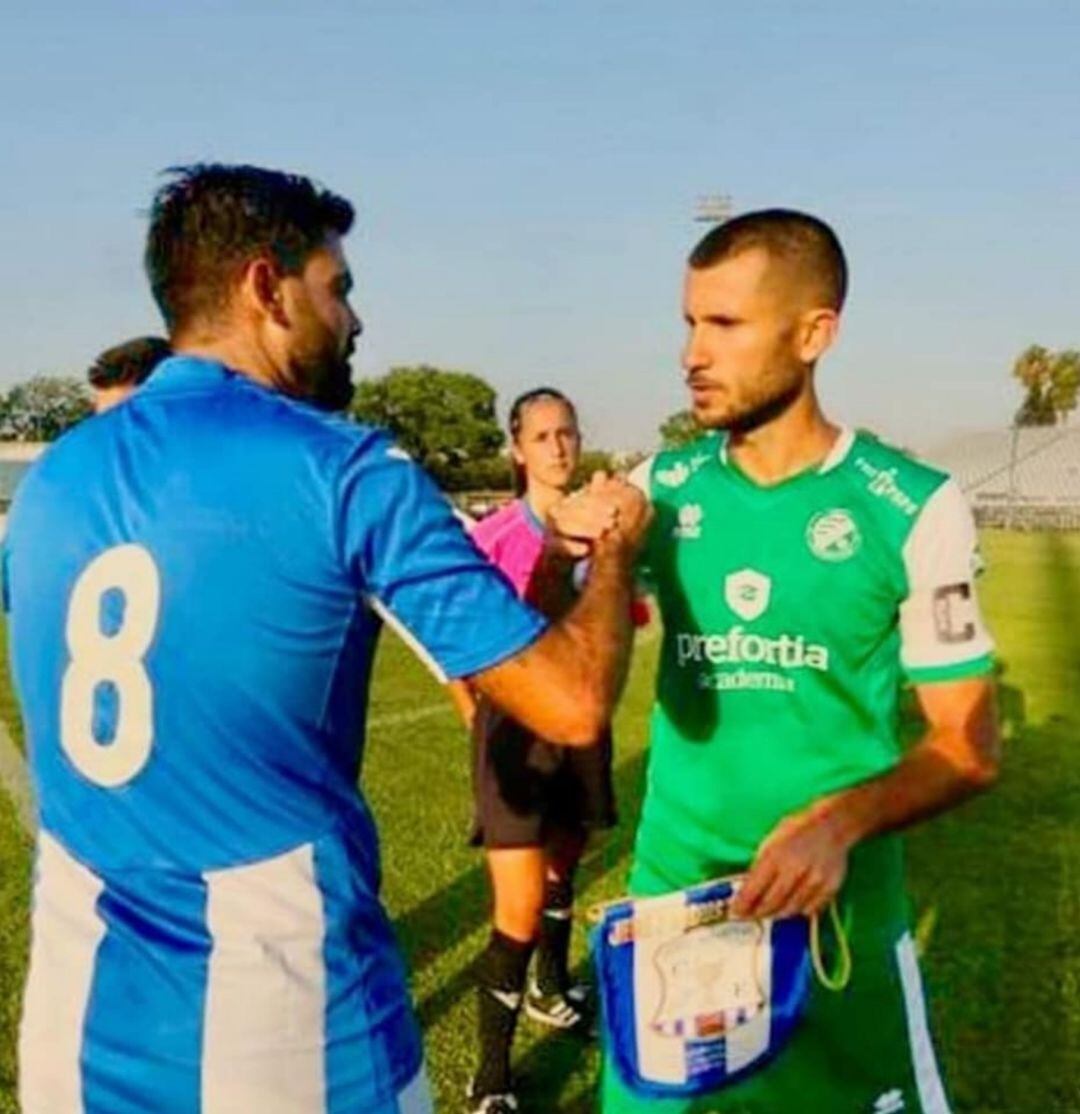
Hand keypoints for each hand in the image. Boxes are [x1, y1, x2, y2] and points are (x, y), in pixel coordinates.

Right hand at [547, 475, 618, 553]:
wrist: (563, 556)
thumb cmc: (583, 532)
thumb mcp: (593, 514)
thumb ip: (598, 496)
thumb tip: (604, 475)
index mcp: (567, 502)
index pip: (582, 498)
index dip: (599, 503)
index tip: (614, 510)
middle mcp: (555, 513)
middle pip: (573, 510)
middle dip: (595, 516)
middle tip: (612, 523)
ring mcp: (550, 529)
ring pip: (564, 526)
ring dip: (585, 529)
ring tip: (601, 533)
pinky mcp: (548, 547)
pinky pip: (558, 545)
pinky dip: (572, 547)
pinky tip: (586, 550)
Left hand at [731, 802, 851, 919]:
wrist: (831, 825)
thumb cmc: (795, 830)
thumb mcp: (770, 842)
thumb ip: (760, 866)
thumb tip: (748, 890)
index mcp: (773, 855)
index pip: (753, 889)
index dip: (743, 904)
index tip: (736, 913)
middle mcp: (793, 870)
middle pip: (771, 903)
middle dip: (758, 913)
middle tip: (751, 916)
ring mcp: (813, 880)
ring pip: (790, 909)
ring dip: (777, 913)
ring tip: (770, 912)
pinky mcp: (830, 887)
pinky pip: (811, 909)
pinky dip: (800, 910)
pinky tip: (793, 906)